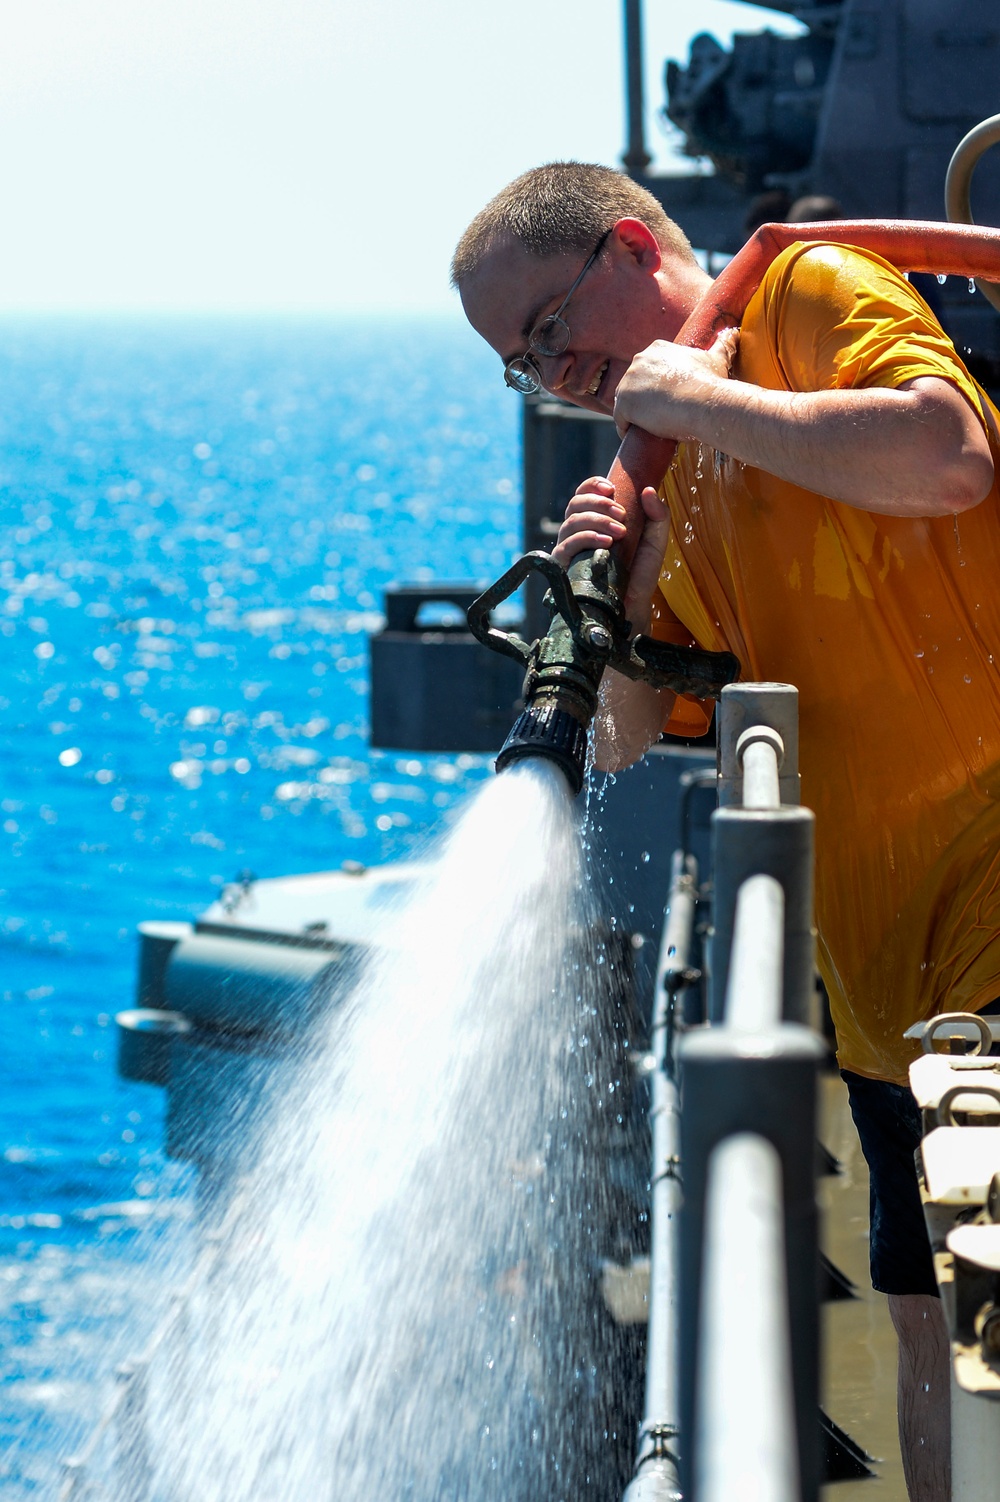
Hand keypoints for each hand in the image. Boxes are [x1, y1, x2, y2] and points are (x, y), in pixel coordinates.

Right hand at [551, 477, 669, 633]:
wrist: (633, 604)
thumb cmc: (641, 572)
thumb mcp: (656, 539)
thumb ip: (658, 515)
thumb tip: (649, 490)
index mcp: (595, 520)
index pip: (584, 494)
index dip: (592, 485)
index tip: (610, 488)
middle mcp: (579, 532)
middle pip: (575, 504)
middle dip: (598, 504)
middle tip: (621, 513)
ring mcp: (570, 548)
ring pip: (570, 522)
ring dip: (596, 520)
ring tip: (619, 532)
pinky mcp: (565, 566)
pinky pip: (567, 545)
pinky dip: (586, 538)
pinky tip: (606, 542)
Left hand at [613, 326, 739, 440]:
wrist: (703, 403)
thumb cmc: (711, 383)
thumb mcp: (717, 359)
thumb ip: (723, 345)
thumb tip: (734, 332)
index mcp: (657, 349)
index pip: (648, 370)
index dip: (655, 387)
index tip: (665, 400)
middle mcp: (638, 360)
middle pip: (634, 385)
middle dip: (642, 400)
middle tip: (658, 417)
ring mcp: (628, 381)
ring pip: (626, 401)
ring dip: (633, 415)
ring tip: (648, 429)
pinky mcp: (624, 403)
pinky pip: (621, 420)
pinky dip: (626, 429)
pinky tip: (636, 437)